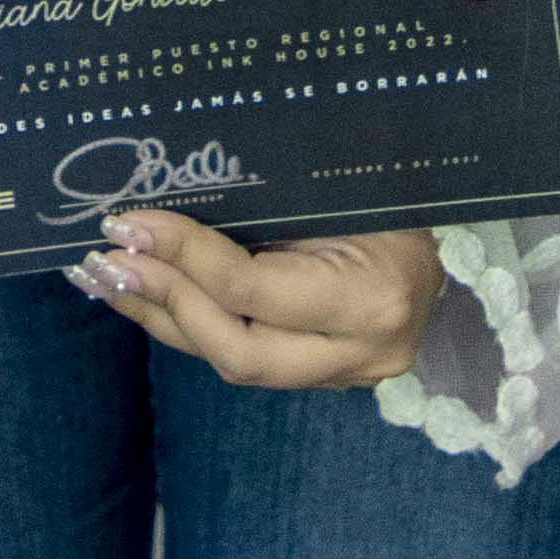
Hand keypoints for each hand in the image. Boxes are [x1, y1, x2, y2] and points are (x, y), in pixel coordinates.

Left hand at [71, 213, 442, 390]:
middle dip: (164, 303)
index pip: (253, 289)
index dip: (184, 256)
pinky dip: (190, 326)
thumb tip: (163, 189)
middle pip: (239, 352)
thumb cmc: (391, 187)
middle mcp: (364, 351)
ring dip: (163, 319)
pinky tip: (144, 296)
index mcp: (374, 297)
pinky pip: (246, 356)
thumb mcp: (338, 182)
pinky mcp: (327, 376)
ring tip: (105, 280)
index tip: (128, 222)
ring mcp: (348, 374)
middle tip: (105, 263)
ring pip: (234, 363)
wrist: (454, 229)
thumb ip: (267, 198)